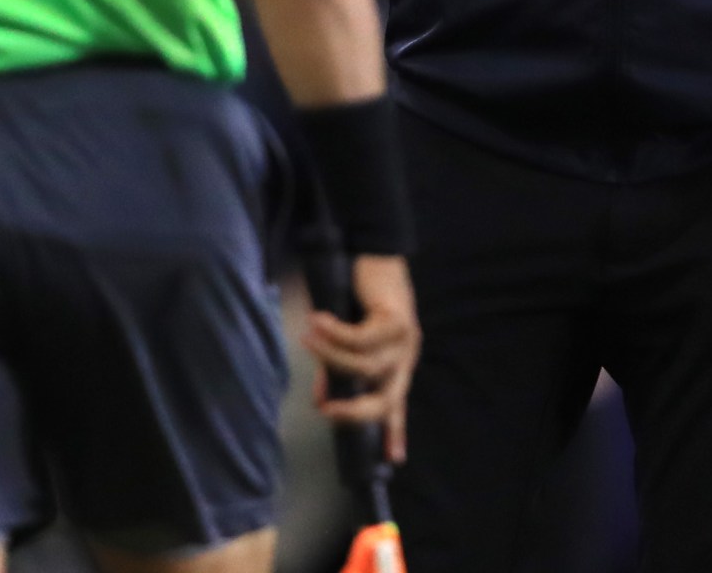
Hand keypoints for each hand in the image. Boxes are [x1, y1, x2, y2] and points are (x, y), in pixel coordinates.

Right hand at [303, 253, 420, 462]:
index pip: (395, 405)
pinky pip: (362, 337)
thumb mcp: (344, 337)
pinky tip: (316, 322)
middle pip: (387, 398)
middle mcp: (404, 357)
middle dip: (356, 411)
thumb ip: (336, 369)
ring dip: (332, 355)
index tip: (392, 461)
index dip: (394, 433)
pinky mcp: (398, 319)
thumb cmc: (357, 295)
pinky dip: (336, 334)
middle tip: (326, 409)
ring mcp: (405, 340)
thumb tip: (321, 399)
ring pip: (366, 365)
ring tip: (306, 339)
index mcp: (395, 365)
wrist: (375, 251)